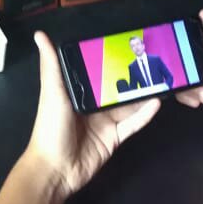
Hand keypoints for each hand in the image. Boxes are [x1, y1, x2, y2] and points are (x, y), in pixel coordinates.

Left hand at [26, 32, 160, 197]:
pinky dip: (145, 114)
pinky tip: (157, 102)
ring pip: (129, 104)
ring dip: (143, 93)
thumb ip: (51, 65)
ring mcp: (106, 122)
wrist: (56, 169)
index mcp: (78, 91)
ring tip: (162, 78)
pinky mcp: (115, 137)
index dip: (112, 59)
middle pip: (117, 87)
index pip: (98, 71)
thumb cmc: (51, 129)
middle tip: (153, 60)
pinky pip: (133, 123)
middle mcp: (93, 105)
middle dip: (133, 76)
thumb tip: (40, 34)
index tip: (128, 44)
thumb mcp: (52, 93)